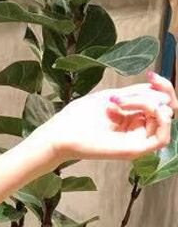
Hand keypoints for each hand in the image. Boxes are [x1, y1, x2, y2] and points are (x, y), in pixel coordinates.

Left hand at [36, 70, 175, 164]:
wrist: (60, 134)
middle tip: (118, 97)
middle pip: (165, 107)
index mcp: (132, 116)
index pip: (161, 101)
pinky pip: (162, 139)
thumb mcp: (112, 97)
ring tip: (118, 103)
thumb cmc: (77, 117)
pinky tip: (148, 111)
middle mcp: (137, 129)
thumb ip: (138, 94)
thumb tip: (163, 94)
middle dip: (147, 95)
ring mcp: (136, 141)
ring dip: (147, 104)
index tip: (150, 75)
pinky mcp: (133, 151)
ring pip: (163, 118)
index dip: (162, 85)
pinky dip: (162, 121)